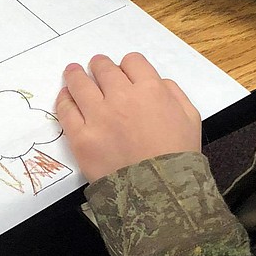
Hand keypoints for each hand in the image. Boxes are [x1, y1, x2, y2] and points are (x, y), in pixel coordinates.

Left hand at [55, 53, 201, 182]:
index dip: (128, 65)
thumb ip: (173, 93)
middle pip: (103, 68)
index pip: (132, 61)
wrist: (160, 194)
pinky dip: (64, 99)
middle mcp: (122, 97)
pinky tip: (65, 96)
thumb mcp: (190, 119)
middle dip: (99, 65)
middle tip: (96, 66)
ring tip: (72, 72)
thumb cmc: (178, 158)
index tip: (124, 72)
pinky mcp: (81, 137)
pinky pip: (66, 109)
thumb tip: (156, 82)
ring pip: (80, 83)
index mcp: (150, 90)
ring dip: (76, 74)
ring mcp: (98, 116)